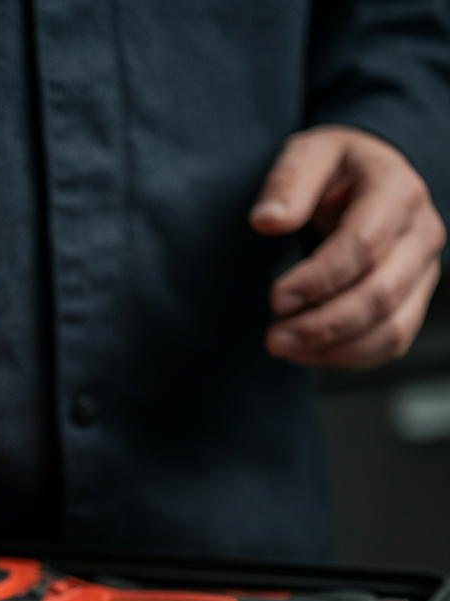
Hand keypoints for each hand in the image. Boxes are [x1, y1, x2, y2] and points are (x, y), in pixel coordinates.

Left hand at [249, 125, 444, 368]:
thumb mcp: (308, 154)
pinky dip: (347, 357)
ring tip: (284, 347)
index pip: (364, 245)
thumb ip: (288, 183)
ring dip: (333, 348)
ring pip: (390, 329)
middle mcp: (420, 233)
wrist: (367, 178)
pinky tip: (308, 353)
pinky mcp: (413, 299)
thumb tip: (267, 221)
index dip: (318, 279)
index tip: (276, 298)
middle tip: (273, 337)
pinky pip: (390, 344)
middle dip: (321, 324)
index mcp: (396, 191)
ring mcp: (422, 270)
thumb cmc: (336, 169)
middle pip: (379, 295)